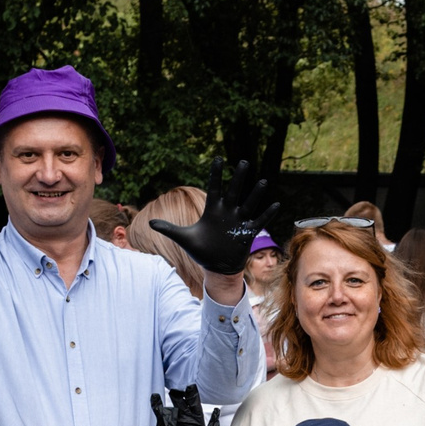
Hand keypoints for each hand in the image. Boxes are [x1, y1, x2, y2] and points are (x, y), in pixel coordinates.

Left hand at [149, 158, 278, 277]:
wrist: (216, 267)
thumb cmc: (201, 250)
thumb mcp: (184, 238)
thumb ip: (169, 228)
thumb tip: (149, 223)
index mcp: (212, 210)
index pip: (214, 187)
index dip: (216, 174)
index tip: (217, 158)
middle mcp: (227, 212)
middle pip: (234, 191)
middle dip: (238, 178)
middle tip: (243, 162)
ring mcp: (239, 221)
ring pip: (248, 204)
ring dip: (255, 194)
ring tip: (262, 181)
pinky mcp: (247, 233)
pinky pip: (259, 221)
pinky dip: (267, 214)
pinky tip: (275, 204)